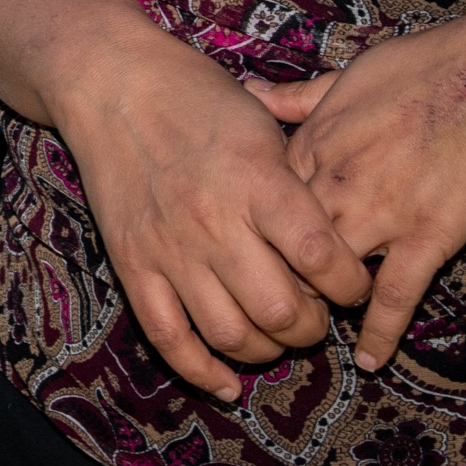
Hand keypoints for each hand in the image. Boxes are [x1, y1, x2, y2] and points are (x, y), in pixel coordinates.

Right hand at [46, 30, 371, 406]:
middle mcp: (214, 221)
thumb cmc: (198, 96)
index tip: (355, 283)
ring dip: (266, 349)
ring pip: (230, 335)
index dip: (353, 285)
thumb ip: (300, 186)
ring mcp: (169, 248)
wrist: (110, 82)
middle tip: (317, 311)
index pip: (321, 258)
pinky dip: (201, 371)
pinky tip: (228, 383)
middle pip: (281, 311)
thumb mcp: (265, 123)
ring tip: (278, 333)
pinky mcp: (133, 265)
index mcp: (256, 180)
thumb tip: (338, 246)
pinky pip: (168, 337)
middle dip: (314, 326)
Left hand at [259, 4, 465, 372]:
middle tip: (275, 309)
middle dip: (278, 279)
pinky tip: (370, 360)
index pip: (265, 203)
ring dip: (322, 306)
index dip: (259, 234)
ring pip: (332, 275)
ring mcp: (383, 209)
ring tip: (313, 337)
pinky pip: (396, 295)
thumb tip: (249, 92)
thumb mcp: (352, 71)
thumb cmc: (432, 62)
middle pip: (287, 246)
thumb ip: (301, 96)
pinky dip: (380, 332)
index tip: (255, 258)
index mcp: (317, 139)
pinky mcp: (432, 233)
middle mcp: (339, 178)